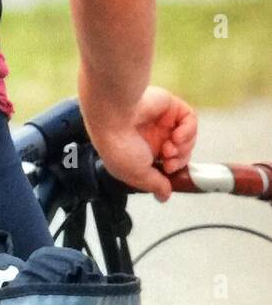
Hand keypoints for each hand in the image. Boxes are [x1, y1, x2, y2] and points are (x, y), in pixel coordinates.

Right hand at [89, 86, 197, 200]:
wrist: (115, 116)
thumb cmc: (118, 146)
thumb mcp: (136, 174)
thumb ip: (155, 185)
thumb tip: (164, 197)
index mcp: (140, 153)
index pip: (165, 164)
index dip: (172, 171)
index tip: (169, 173)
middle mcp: (151, 137)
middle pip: (180, 153)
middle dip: (179, 160)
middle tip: (170, 162)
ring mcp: (161, 122)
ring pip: (187, 138)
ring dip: (183, 147)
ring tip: (169, 147)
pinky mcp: (170, 107)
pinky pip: (189, 120)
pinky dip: (188, 130)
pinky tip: (176, 136)